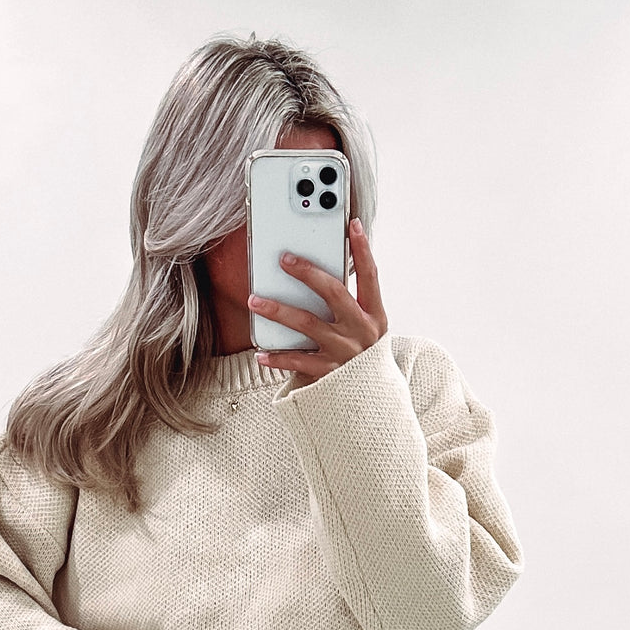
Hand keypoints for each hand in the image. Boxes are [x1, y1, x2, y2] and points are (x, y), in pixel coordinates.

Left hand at [247, 218, 387, 384]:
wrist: (370, 405)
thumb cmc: (360, 359)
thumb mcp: (365, 330)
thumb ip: (349, 305)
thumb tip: (319, 275)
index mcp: (375, 316)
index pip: (370, 277)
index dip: (362, 250)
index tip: (351, 225)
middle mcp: (362, 332)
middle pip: (334, 293)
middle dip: (308, 273)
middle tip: (284, 260)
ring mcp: (344, 352)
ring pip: (307, 324)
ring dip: (278, 310)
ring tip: (255, 301)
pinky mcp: (328, 374)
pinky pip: (297, 362)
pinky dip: (277, 357)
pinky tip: (261, 353)